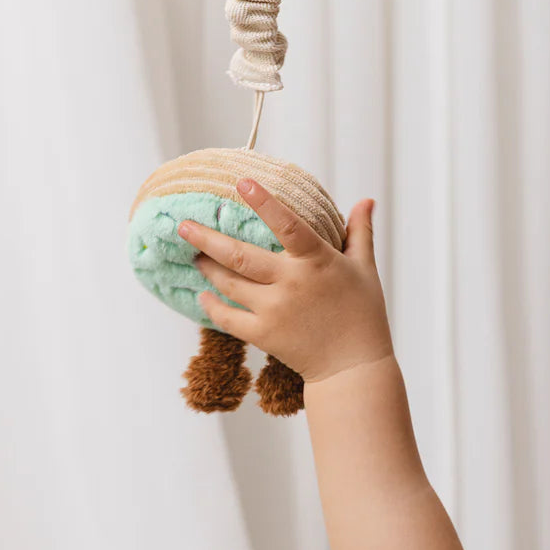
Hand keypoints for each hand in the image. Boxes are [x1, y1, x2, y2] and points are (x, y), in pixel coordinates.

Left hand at [177, 177, 393, 382]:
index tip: (242, 183)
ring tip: (196, 256)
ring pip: (228, 283)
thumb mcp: (365, 270)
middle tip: (183, 225)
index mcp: (317, 262)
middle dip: (206, 238)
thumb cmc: (363, 315)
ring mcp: (275, 310)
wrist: (354, 367)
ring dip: (207, 268)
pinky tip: (203, 295)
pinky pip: (227, 317)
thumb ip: (359, 233)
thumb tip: (366, 200)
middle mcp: (292, 283)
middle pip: (239, 256)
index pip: (288, 225)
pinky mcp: (263, 334)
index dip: (264, 203)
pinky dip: (211, 305)